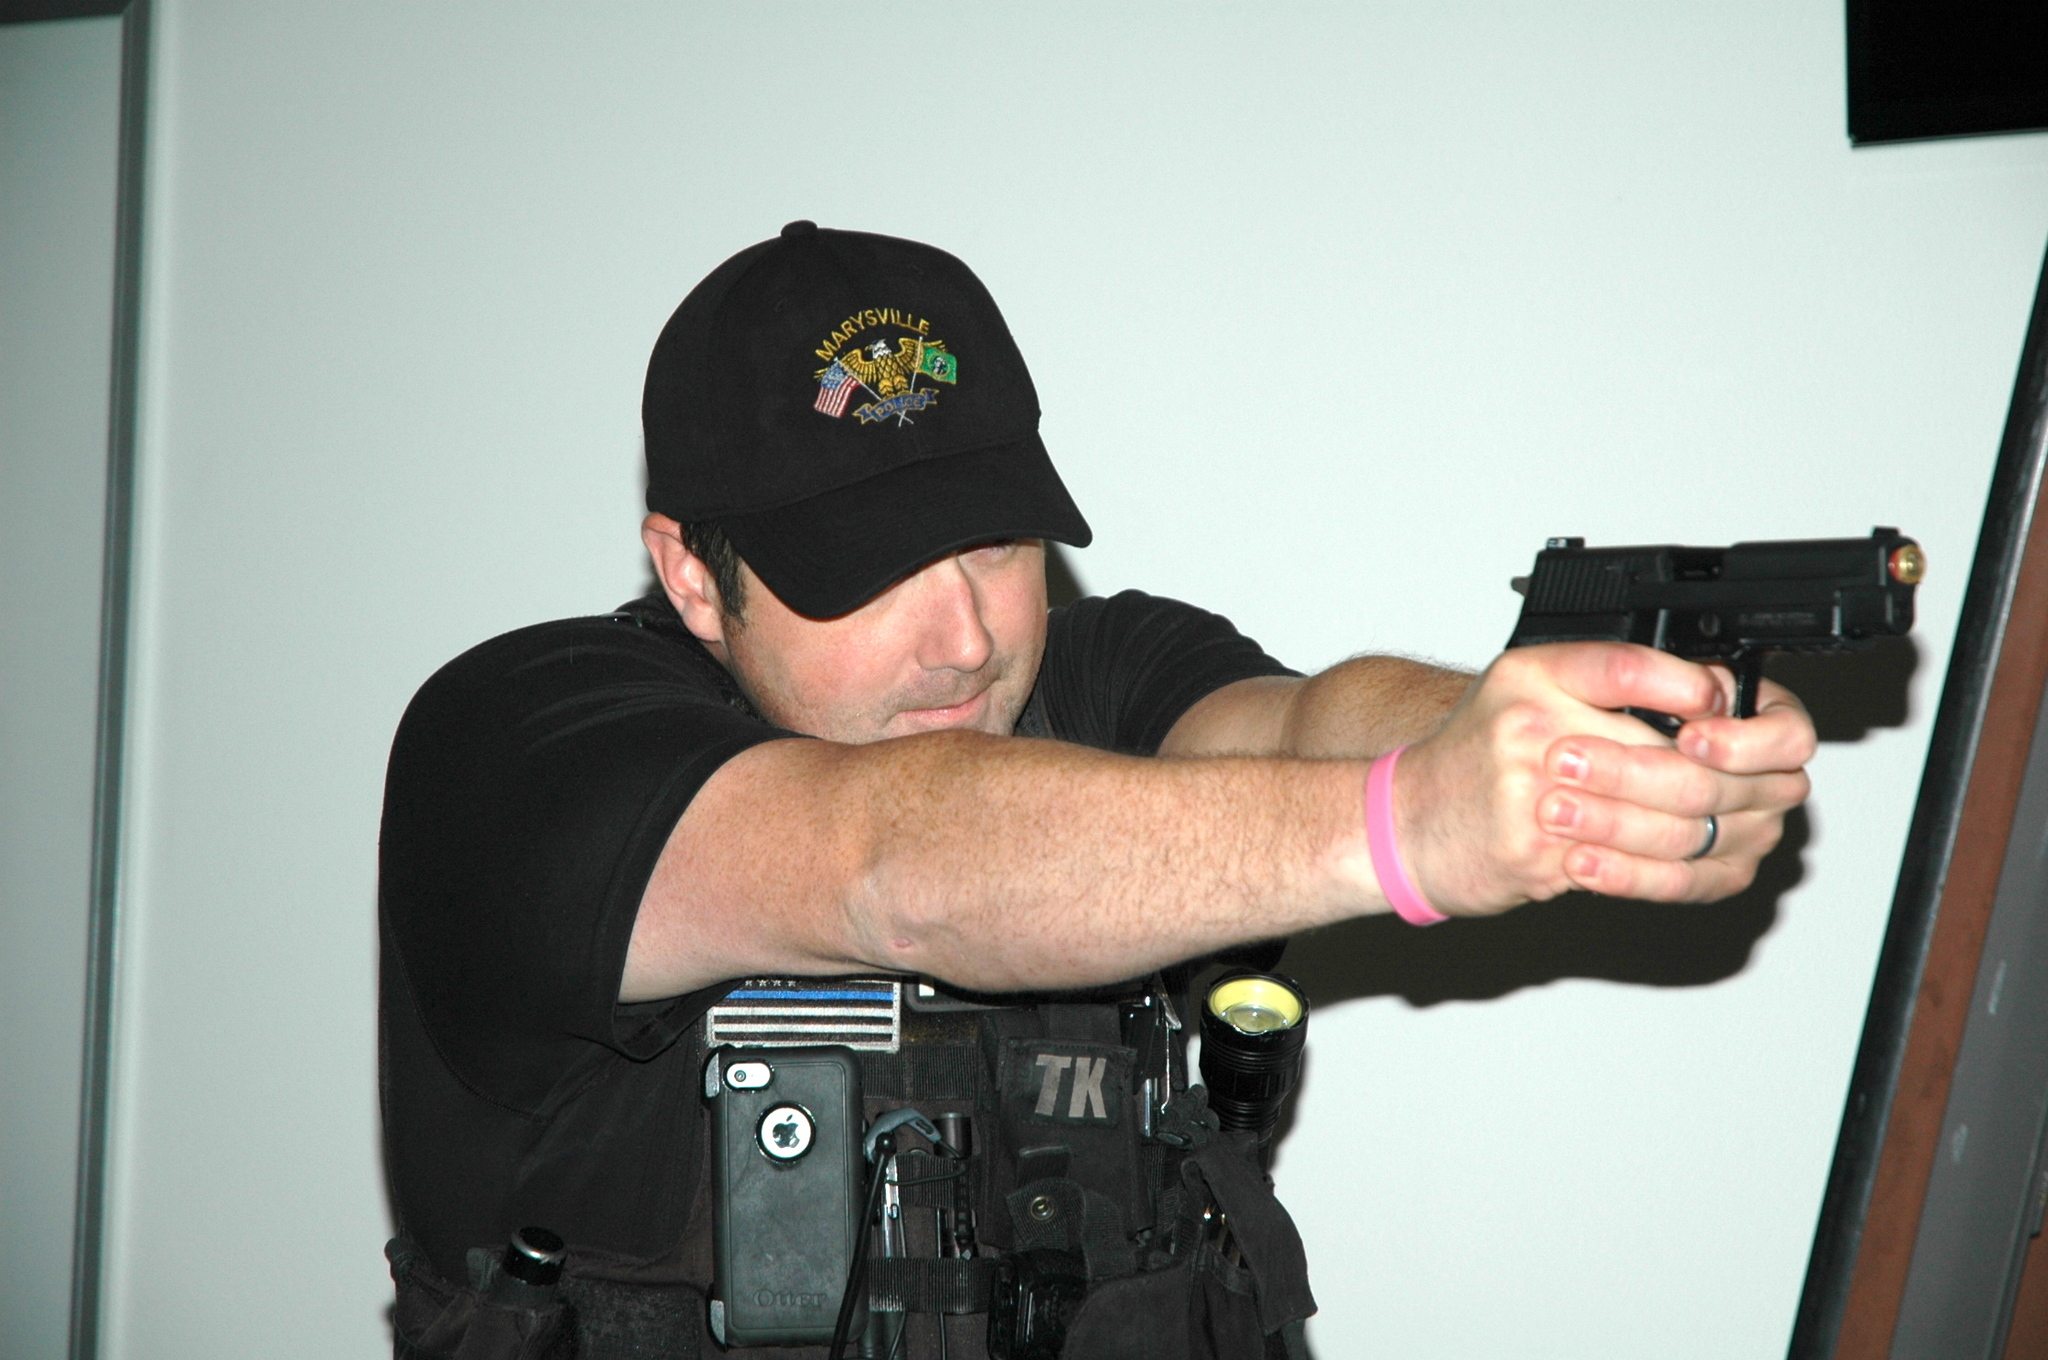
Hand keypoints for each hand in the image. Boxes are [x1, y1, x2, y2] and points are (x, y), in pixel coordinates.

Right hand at [1393, 643, 1814, 913]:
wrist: (1405, 822)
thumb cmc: (1471, 758)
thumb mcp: (1526, 688)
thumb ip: (1602, 682)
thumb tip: (1712, 695)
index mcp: (1531, 675)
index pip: (1630, 666)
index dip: (1694, 686)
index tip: (1722, 703)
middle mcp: (1530, 727)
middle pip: (1667, 755)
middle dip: (1731, 776)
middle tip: (1763, 780)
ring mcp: (1534, 796)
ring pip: (1663, 820)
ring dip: (1716, 828)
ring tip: (1743, 822)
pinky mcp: (1540, 856)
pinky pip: (1634, 868)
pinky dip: (1677, 871)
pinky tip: (1697, 858)